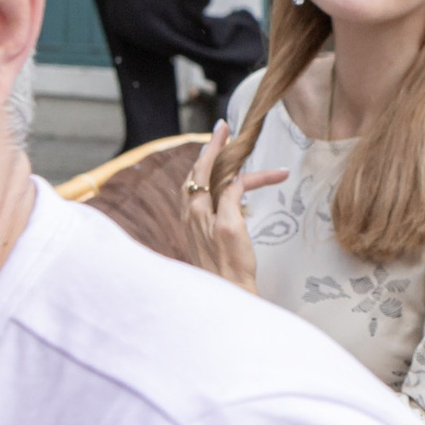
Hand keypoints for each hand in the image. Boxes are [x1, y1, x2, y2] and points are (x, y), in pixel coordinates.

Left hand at [182, 122, 285, 293]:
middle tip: (228, 138)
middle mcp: (190, 215)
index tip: (224, 128)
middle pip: (198, 174)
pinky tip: (226, 190)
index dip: (215, 147)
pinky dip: (216, 187)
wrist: (228, 296)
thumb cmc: (232, 266)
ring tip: (229, 157)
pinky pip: (205, 201)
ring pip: (200, 187)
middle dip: (213, 154)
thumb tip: (234, 177)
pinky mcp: (201, 234)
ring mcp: (194, 225)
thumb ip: (230, 198)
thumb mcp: (233, 227)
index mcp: (197, 210)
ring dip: (214, 169)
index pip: (204, 169)